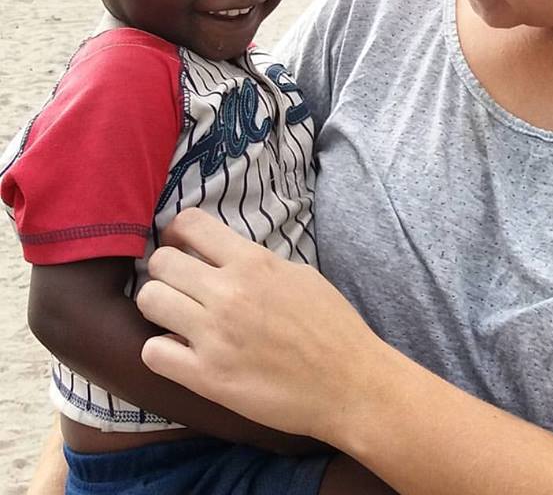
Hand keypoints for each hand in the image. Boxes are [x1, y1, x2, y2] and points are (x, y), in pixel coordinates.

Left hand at [137, 208, 382, 444]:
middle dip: (165, 271)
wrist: (349, 383)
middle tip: (179, 286)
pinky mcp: (207, 377)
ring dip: (159, 307)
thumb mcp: (298, 274)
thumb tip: (223, 257)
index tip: (180, 245)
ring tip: (177, 318)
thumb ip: (257, 263)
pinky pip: (153, 352)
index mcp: (253, 262)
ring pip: (149, 300)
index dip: (176, 232)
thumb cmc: (332, 326)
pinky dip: (162, 350)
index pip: (190, 224)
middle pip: (160, 262)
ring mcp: (214, 335)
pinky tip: (180, 352)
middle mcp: (228, 292)